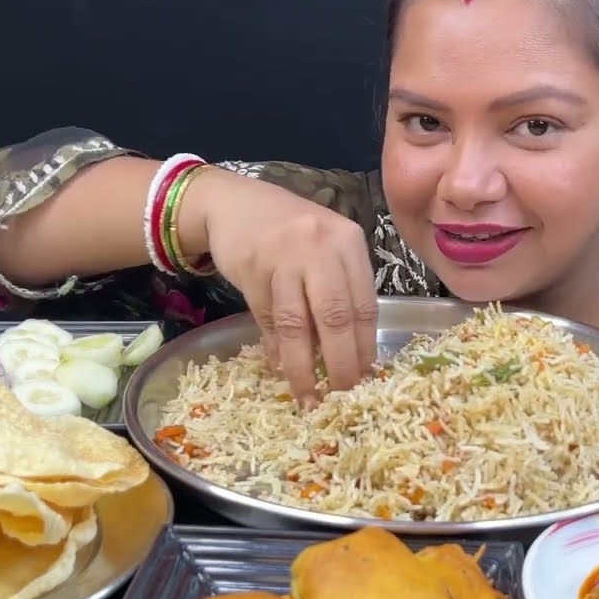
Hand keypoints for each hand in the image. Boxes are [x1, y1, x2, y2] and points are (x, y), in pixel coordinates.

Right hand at [187, 171, 378, 401]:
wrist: (232, 203)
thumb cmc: (289, 231)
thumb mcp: (323, 249)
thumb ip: (338, 292)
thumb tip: (348, 357)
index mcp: (348, 241)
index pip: (365, 304)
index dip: (365, 347)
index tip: (365, 378)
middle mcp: (319, 245)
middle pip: (336, 317)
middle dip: (339, 363)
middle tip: (341, 395)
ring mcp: (283, 255)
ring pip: (298, 323)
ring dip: (302, 365)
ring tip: (307, 394)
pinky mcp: (251, 268)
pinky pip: (268, 318)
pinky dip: (275, 346)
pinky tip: (279, 366)